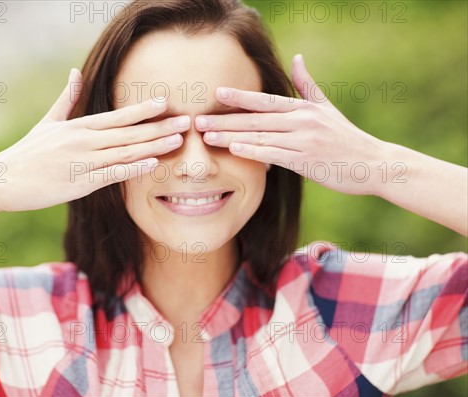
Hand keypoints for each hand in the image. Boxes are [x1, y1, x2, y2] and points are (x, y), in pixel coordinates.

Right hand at [0, 68, 187, 211]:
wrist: (2, 179)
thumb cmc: (27, 153)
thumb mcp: (47, 122)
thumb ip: (67, 99)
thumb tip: (75, 71)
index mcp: (78, 127)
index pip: (117, 116)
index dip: (142, 109)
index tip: (165, 103)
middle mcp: (83, 141)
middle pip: (128, 133)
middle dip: (159, 127)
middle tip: (186, 122)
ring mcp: (82, 162)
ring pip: (125, 152)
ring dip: (154, 146)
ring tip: (178, 141)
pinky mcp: (78, 184)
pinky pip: (111, 175)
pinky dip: (133, 169)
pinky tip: (153, 163)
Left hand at [196, 54, 389, 195]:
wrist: (373, 163)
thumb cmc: (346, 137)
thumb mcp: (326, 108)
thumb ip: (307, 85)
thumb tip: (297, 58)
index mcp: (303, 108)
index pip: (265, 101)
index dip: (240, 97)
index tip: (217, 93)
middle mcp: (301, 121)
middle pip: (255, 119)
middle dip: (224, 119)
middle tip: (198, 120)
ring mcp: (303, 141)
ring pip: (260, 136)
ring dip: (231, 136)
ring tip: (207, 136)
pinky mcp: (306, 162)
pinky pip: (274, 155)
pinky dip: (254, 151)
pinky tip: (234, 150)